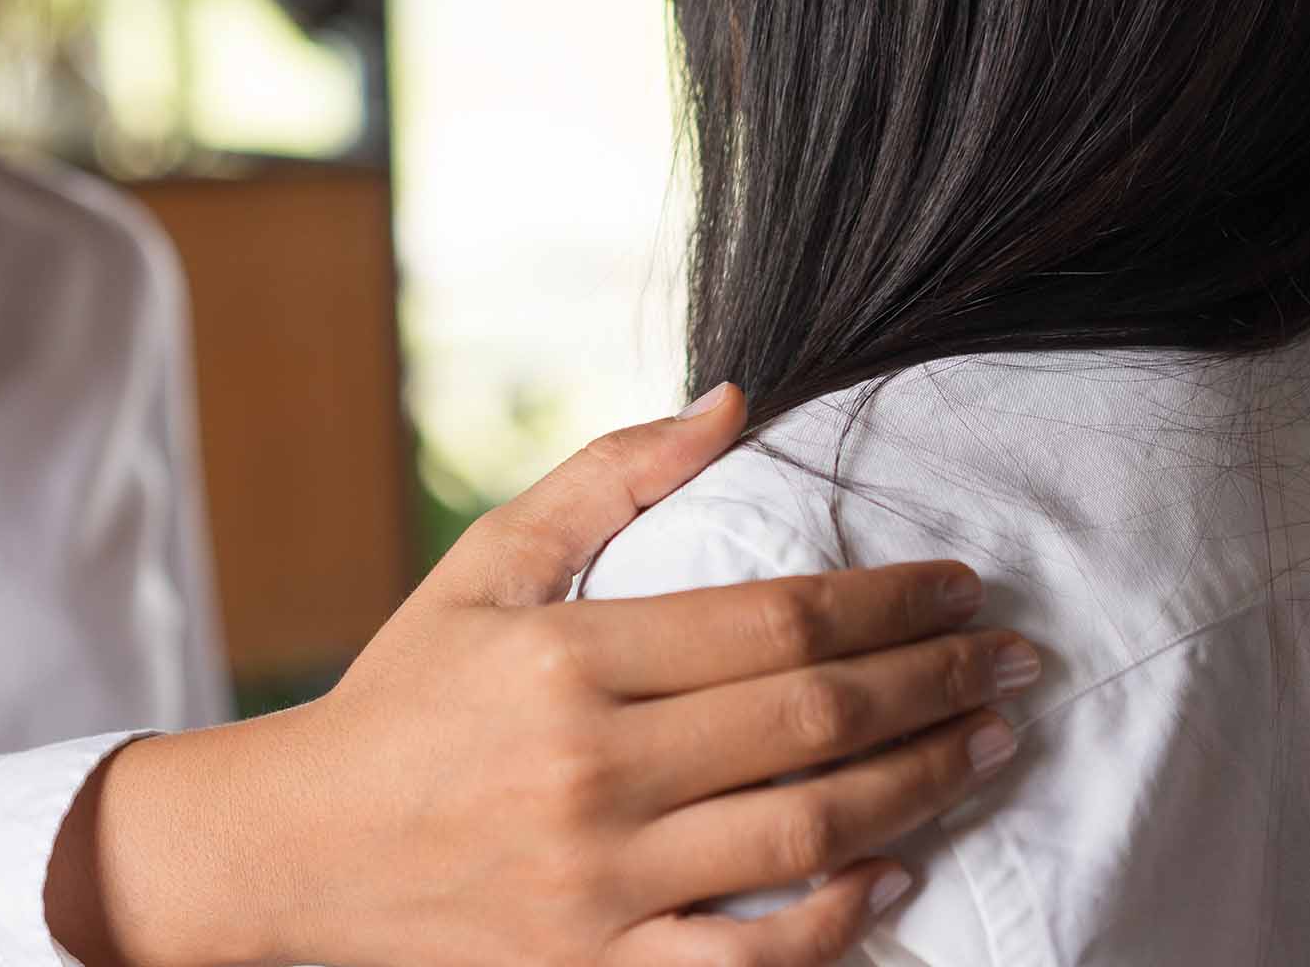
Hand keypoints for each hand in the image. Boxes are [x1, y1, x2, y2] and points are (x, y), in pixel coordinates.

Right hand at [51, 387, 1037, 966]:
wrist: (296, 848)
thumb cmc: (402, 695)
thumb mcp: (483, 563)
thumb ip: (609, 480)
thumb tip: (735, 400)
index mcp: (567, 660)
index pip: (775, 622)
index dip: (889, 601)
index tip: (960, 587)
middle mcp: (589, 771)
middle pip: (811, 722)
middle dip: (935, 685)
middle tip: (1013, 663)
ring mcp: (598, 883)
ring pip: (805, 836)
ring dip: (918, 788)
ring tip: (984, 747)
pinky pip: (750, 960)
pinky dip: (838, 921)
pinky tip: (896, 873)